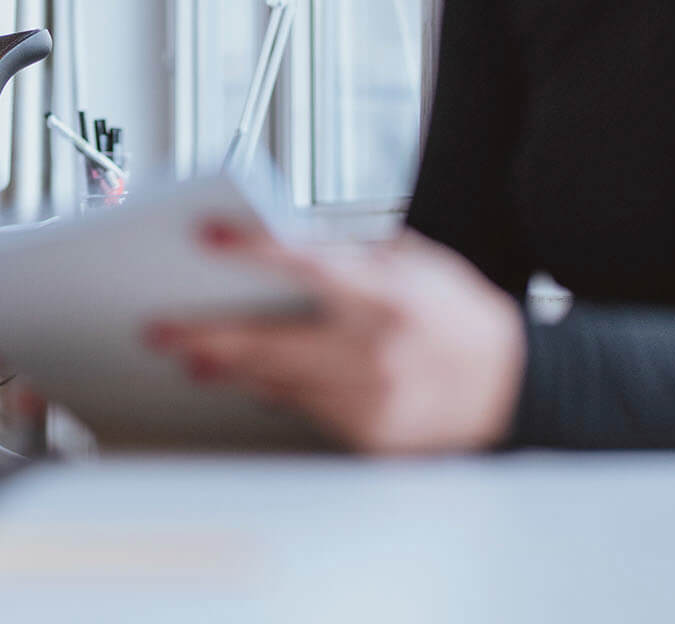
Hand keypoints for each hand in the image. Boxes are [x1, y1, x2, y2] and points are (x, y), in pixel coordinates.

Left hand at [146, 223, 525, 454]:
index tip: (207, 237)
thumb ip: (349, 252)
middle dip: (204, 335)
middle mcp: (374, 352)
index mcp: (387, 296)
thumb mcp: (414, 263)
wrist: (515, 388)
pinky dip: (276, 391)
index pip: (306, 264)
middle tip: (159, 328)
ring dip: (229, 368)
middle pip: (267, 343)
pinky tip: (252, 378)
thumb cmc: (461, 318)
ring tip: (193, 356)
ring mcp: (369, 401)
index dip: (251, 250)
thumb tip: (281, 243)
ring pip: (275, 383)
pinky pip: (304, 409)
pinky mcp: (366, 438)